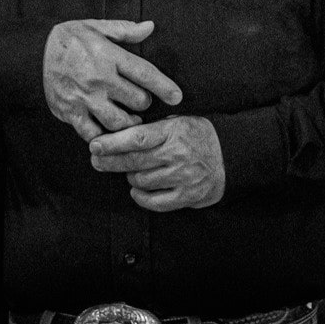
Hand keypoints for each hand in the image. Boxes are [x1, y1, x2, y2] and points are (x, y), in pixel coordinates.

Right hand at [42, 20, 182, 142]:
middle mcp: (99, 78)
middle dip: (143, 103)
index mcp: (108, 55)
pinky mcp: (71, 112)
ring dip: (128, 123)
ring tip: (129, 118)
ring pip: (118, 122)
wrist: (33, 53)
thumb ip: (124, 30)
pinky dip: (103, 135)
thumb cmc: (69, 39)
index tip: (177, 97)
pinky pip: (93, 133)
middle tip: (140, 101)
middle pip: (136, 101)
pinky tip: (107, 130)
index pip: (144, 73)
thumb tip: (151, 27)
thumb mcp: (96, 26)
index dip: (164, 87)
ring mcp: (85, 98)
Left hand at [87, 115, 225, 211]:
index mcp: (173, 131)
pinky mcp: (187, 195)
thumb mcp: (178, 122)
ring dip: (130, 177)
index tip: (95, 145)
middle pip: (134, 161)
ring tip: (131, 170)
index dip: (113, 143)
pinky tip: (137, 190)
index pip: (137, 137)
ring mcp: (182, 177)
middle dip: (110, 161)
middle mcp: (177, 154)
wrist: (229, 156)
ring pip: (141, 181)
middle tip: (96, 161)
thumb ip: (152, 128)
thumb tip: (117, 134)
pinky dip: (141, 197)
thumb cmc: (197, 136)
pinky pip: (154, 201)